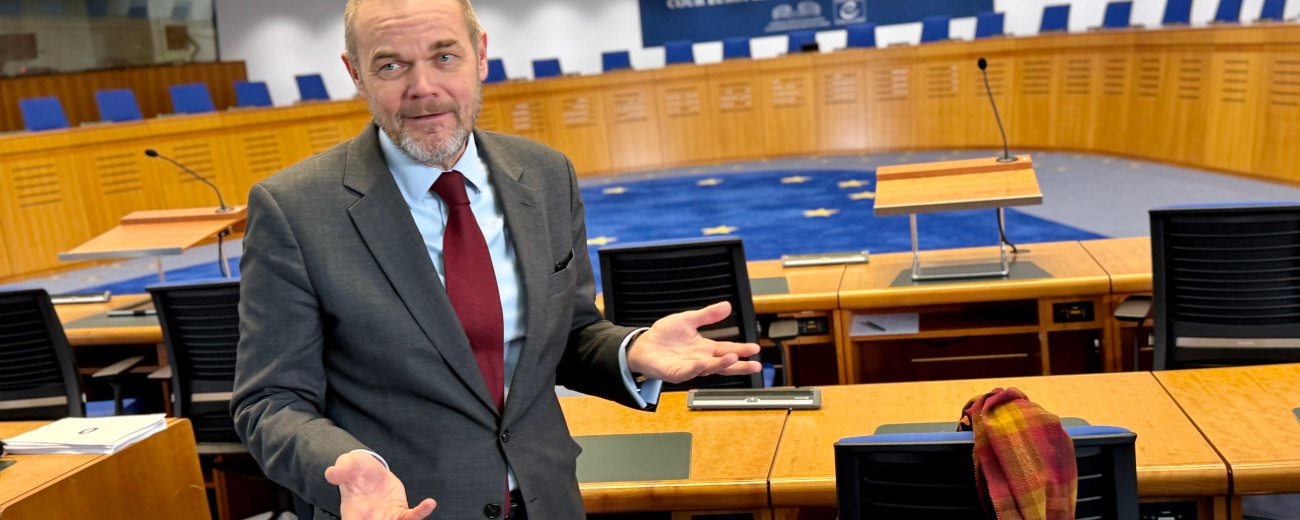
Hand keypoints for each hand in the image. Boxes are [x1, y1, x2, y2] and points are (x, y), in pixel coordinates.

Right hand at [325, 451, 436, 519]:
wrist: (367, 471)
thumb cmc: (354, 470)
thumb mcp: (348, 465)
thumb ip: (342, 470)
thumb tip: (332, 472)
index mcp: (352, 516)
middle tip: (398, 519)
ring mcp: (387, 518)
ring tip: (422, 510)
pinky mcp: (401, 512)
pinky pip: (412, 516)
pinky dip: (421, 512)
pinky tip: (429, 504)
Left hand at [626, 301, 761, 383]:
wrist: (643, 345)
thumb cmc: (664, 335)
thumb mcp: (688, 320)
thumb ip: (708, 315)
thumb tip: (727, 306)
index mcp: (704, 348)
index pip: (727, 349)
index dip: (741, 350)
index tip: (755, 349)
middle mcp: (699, 360)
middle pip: (723, 364)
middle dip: (739, 365)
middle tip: (754, 364)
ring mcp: (688, 368)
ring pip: (708, 369)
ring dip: (721, 365)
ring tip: (733, 358)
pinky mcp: (675, 373)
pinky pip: (687, 372)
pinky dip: (696, 368)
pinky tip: (703, 363)